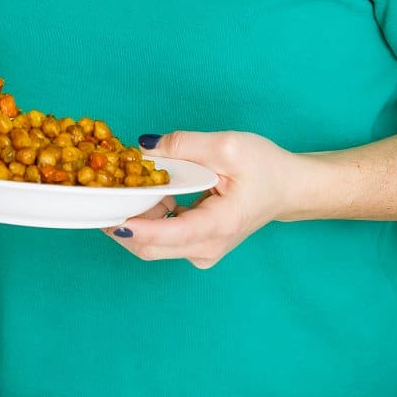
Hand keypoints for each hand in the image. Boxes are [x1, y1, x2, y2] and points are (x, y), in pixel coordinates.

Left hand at [103, 129, 306, 268]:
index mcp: (219, 226)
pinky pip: (161, 239)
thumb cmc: (265, 168)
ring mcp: (200, 252)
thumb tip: (143, 148)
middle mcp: (207, 248)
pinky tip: (151, 194)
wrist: (289, 188)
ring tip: (132, 185)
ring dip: (135, 217)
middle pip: (150, 247)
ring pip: (152, 245)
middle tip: (107, 190)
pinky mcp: (195, 247)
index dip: (134, 227)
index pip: (168, 236)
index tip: (108, 213)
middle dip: (123, 220)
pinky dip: (147, 219)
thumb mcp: (227, 146)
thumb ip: (184, 145)